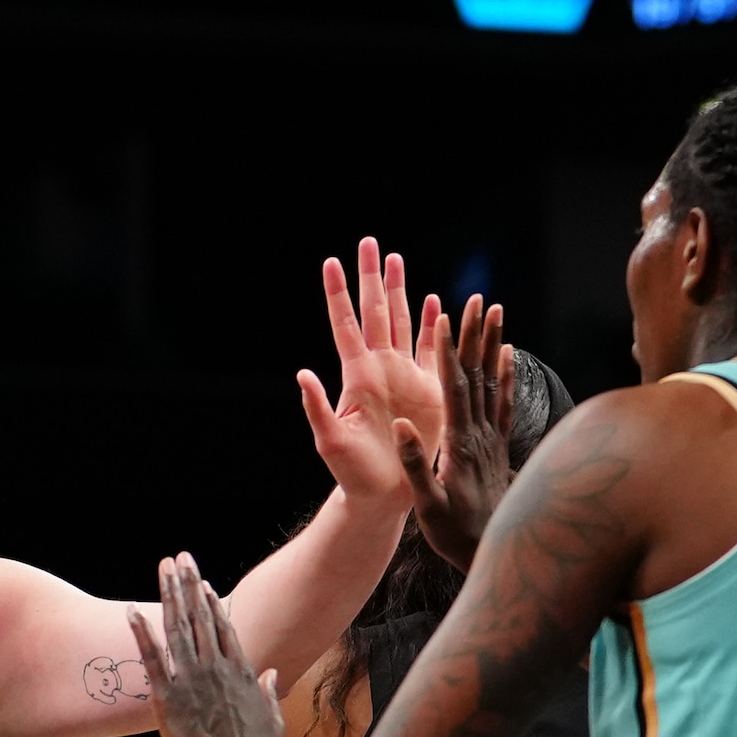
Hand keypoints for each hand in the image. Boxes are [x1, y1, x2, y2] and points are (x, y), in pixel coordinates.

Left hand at [131, 553, 284, 736]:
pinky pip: (151, 659)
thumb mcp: (272, 720)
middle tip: (180, 558)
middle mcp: (215, 668)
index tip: (202, 582)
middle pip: (200, 617)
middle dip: (189, 584)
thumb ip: (270, 693)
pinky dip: (140, 634)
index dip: (211, 602)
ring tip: (163, 568)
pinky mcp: (168, 697)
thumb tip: (273, 674)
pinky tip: (130, 612)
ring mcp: (191, 680)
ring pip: (178, 628)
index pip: (223, 627)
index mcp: (240, 671)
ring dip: (169, 595)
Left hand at [294, 238, 439, 511]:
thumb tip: (302, 374)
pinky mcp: (428, 390)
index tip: (331, 261)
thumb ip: (317, 407)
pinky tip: (434, 302)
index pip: (345, 324)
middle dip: (372, 278)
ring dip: (400, 291)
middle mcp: (379, 368)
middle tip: (370, 243)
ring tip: (396, 259)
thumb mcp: (330, 440)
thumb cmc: (351, 472)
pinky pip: (431, 350)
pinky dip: (432, 325)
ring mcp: (403, 376)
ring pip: (402, 322)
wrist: (383, 493)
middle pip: (376, 312)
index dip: (338, 294)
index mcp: (356, 375)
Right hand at [407, 294, 515, 566]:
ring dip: (493, 344)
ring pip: (494, 382)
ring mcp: (493, 439)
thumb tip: (402, 426)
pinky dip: (507, 375)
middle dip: (476, 336)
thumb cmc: (454, 535)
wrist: (492, 554)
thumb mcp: (428, 506)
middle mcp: (480, 434)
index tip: (446, 321)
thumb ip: (418, 466)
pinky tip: (508, 353)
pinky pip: (506, 402)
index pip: (454, 390)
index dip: (449, 354)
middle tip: (479, 300)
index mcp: (459, 444)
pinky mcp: (499, 446)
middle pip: (478, 375)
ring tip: (496, 310)